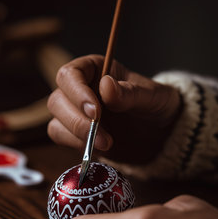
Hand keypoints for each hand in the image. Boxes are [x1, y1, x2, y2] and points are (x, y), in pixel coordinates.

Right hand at [47, 54, 181, 164]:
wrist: (161, 134)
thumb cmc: (157, 106)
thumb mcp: (152, 97)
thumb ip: (130, 92)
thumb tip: (106, 86)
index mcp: (95, 69)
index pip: (70, 74)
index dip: (77, 93)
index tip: (96, 111)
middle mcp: (80, 89)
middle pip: (57, 101)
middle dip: (77, 121)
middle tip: (103, 136)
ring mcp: (75, 113)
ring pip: (56, 121)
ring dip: (77, 136)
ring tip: (107, 143)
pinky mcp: (76, 134)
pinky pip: (61, 138)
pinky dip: (77, 145)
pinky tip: (99, 149)